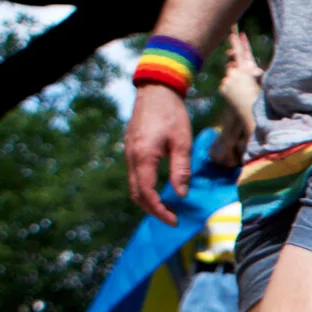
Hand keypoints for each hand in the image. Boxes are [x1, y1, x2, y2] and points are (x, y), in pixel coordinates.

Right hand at [125, 84, 195, 224]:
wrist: (155, 91)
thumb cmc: (171, 114)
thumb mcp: (182, 142)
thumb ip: (181, 169)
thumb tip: (181, 195)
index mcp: (143, 157)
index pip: (147, 194)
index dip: (160, 211)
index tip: (174, 221)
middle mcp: (131, 158)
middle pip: (137, 194)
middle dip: (153, 210)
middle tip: (172, 218)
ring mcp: (129, 154)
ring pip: (134, 186)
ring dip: (148, 201)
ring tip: (167, 208)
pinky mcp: (131, 150)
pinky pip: (134, 176)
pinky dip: (145, 189)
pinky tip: (160, 191)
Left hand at [219, 28, 264, 104]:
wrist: (251, 110)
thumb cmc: (259, 95)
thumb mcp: (259, 79)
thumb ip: (247, 69)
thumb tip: (232, 64)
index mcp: (248, 69)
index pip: (241, 52)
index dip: (238, 43)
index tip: (235, 33)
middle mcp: (236, 71)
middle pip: (232, 61)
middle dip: (233, 55)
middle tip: (233, 44)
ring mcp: (228, 79)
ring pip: (230, 74)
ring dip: (234, 78)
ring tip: (243, 89)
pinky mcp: (223, 87)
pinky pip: (226, 84)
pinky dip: (230, 88)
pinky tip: (237, 95)